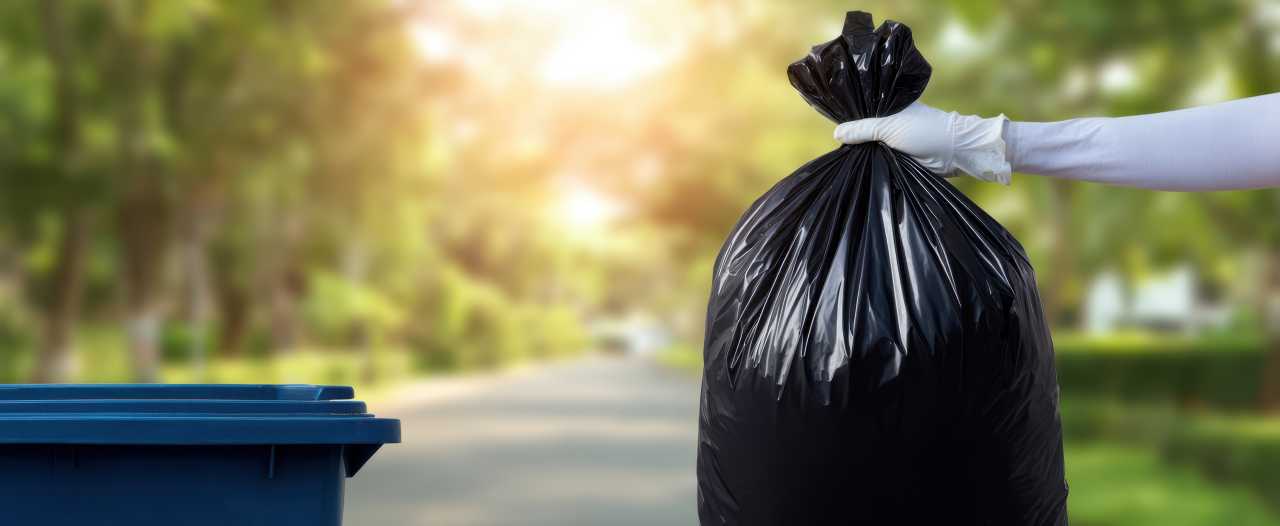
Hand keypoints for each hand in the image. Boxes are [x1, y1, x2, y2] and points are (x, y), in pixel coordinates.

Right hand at [833, 102, 1010, 183]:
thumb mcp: (889, 126)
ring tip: (842, 158)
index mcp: (889, 106)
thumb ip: (863, 129)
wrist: (954, 152)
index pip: (861, 111)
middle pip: (864, 130)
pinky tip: (857, 166)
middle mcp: (890, 122)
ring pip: (871, 147)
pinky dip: (871, 163)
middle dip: (853, 138)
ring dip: (862, 153)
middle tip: (835, 146)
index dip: (848, 119)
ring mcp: (894, 141)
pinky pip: (879, 160)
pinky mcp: (898, 158)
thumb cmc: (925, 131)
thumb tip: (836, 133)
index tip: (831, 128)